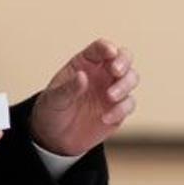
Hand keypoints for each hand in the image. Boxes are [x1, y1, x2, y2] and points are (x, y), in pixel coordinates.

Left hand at [30, 38, 138, 155]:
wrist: (55, 137)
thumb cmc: (53, 109)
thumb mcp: (54, 98)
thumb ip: (68, 87)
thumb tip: (82, 76)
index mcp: (85, 63)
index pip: (99, 48)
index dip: (106, 47)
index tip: (109, 52)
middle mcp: (102, 73)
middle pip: (123, 57)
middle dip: (123, 61)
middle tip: (116, 71)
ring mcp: (112, 89)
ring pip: (131, 78)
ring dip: (124, 85)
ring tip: (110, 97)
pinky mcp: (118, 108)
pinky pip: (129, 103)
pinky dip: (121, 109)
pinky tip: (105, 118)